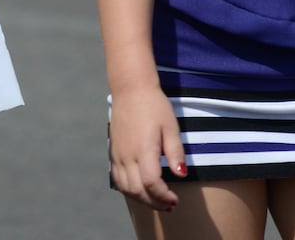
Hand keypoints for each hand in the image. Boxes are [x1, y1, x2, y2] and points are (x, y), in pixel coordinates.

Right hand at [107, 85, 186, 211]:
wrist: (130, 89)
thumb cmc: (154, 106)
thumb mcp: (171, 127)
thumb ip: (175, 152)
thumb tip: (181, 174)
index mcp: (143, 149)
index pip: (151, 183)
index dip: (164, 196)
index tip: (175, 199)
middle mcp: (127, 154)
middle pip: (137, 190)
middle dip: (154, 202)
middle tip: (170, 205)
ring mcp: (117, 153)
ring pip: (125, 187)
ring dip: (141, 198)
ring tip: (156, 200)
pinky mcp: (113, 151)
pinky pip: (117, 178)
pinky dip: (128, 189)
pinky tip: (140, 188)